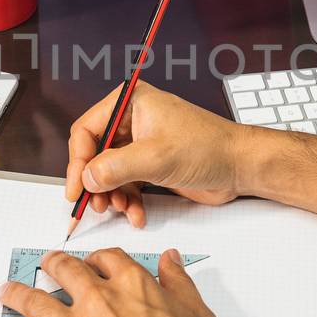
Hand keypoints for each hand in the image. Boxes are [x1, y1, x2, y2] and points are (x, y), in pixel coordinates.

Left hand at [0, 247, 250, 316]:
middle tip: (46, 265)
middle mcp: (100, 301)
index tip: (91, 263)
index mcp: (134, 286)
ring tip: (6, 290)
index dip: (95, 260)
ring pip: (35, 301)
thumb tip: (170, 260)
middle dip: (52, 265)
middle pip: (65, 270)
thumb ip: (180, 283)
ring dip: (16, 292)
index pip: (105, 260)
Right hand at [65, 82, 256, 226]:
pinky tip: (137, 214)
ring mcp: (142, 143)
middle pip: (95, 153)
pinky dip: (128, 200)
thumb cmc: (209, 147)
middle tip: (96, 205)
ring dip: (112, 195)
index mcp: (131, 102)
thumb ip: (115, 168)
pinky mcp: (151, 163)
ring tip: (121, 209)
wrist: (240, 166)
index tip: (75, 189)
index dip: (78, 161)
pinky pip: (127, 183)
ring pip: (109, 172)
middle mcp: (133, 119)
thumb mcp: (156, 158)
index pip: (87, 130)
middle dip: (95, 182)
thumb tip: (86, 178)